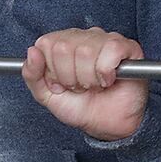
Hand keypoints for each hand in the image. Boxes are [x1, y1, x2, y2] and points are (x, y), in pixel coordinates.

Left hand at [22, 29, 147, 140]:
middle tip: (80, 86)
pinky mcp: (128, 47)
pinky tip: (109, 80)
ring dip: (89, 78)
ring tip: (94, 85)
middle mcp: (84, 37)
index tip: (62, 83)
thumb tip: (32, 51)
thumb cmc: (80, 107)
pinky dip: (106, 72)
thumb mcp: (46, 95)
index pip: (47, 44)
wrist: (107, 124)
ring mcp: (106, 40)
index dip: (53, 70)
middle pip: (64, 48)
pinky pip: (110, 51)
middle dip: (70, 77)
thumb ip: (32, 75)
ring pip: (86, 51)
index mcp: (64, 43)